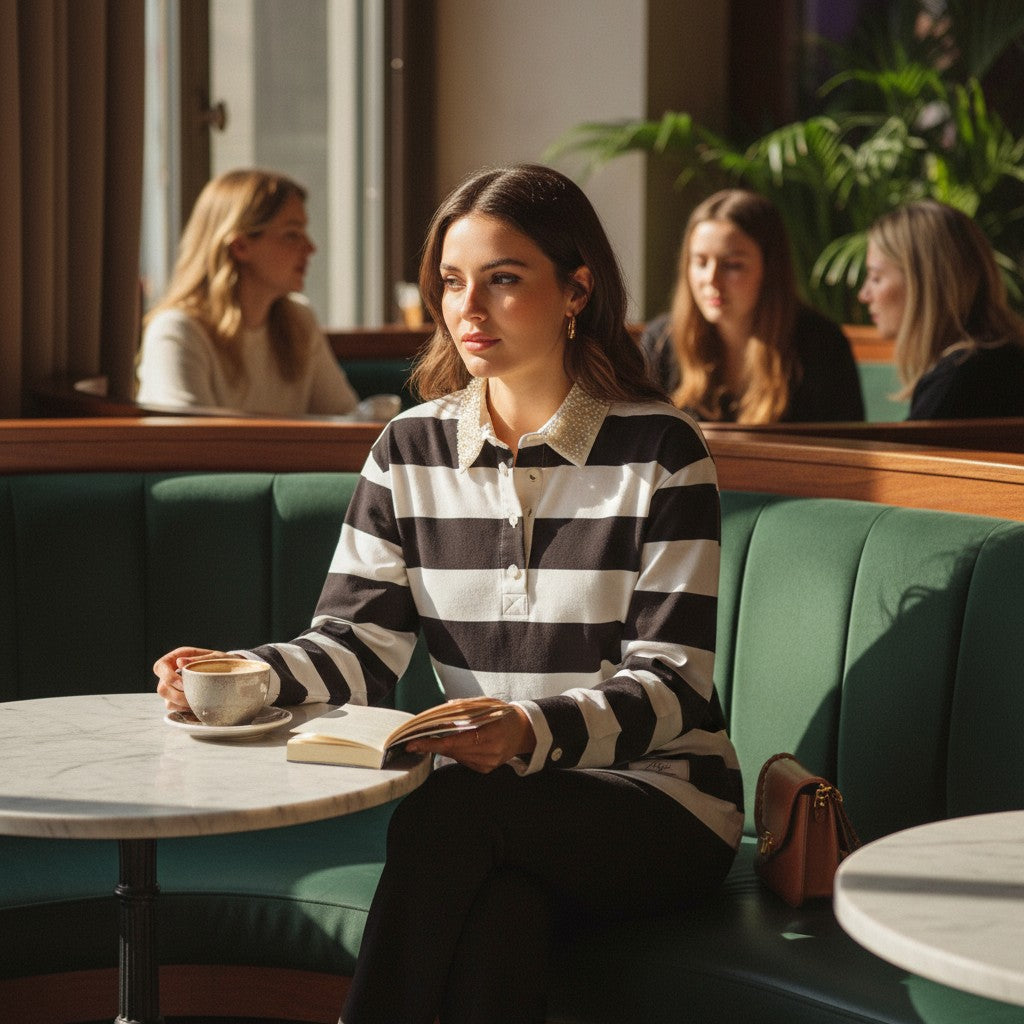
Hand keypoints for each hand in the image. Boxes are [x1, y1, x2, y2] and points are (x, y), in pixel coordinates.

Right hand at [154, 646, 222, 710]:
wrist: (230, 672)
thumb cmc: (222, 662)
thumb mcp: (215, 658)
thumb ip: (199, 659)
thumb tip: (179, 662)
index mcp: (177, 657)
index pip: (160, 666)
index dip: (168, 677)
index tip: (184, 684)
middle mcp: (171, 673)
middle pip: (161, 688)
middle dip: (177, 696)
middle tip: (195, 697)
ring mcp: (172, 687)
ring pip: (167, 701)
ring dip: (183, 704)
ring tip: (199, 700)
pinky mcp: (176, 698)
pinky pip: (174, 707)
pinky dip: (185, 708)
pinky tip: (197, 704)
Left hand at [406, 700, 535, 773]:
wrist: (523, 731)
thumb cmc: (503, 714)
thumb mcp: (487, 705)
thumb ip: (465, 708)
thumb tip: (441, 712)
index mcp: (491, 733)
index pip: (455, 741)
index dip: (433, 743)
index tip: (414, 743)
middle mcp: (490, 752)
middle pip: (453, 750)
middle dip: (433, 744)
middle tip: (416, 739)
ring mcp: (488, 763)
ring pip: (456, 756)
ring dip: (444, 747)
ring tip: (437, 737)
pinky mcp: (486, 769)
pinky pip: (463, 760)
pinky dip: (456, 751)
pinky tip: (458, 743)